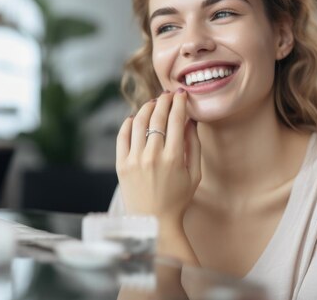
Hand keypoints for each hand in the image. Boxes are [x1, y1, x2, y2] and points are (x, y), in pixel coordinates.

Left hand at [116, 89, 201, 225]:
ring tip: (153, 103)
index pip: (176, 119)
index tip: (182, 94)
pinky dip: (128, 123)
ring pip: (138, 122)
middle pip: (157, 116)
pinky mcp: (121, 164)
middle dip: (164, 101)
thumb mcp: (194, 174)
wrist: (153, 221)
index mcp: (174, 158)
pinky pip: (123, 136)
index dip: (179, 103)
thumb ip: (194, 146)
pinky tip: (134, 118)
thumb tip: (190, 121)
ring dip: (146, 107)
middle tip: (168, 95)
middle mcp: (153, 156)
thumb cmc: (178, 199)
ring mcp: (134, 159)